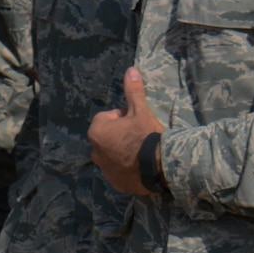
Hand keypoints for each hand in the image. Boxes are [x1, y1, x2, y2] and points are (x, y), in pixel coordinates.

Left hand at [88, 68, 164, 196]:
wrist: (159, 167)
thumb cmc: (147, 135)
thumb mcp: (141, 111)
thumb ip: (133, 91)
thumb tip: (131, 70)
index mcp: (97, 131)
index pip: (108, 118)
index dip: (123, 118)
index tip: (136, 122)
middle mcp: (94, 151)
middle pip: (108, 137)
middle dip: (120, 135)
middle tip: (140, 137)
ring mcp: (103, 169)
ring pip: (112, 154)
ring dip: (122, 152)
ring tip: (141, 152)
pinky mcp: (114, 182)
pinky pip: (118, 171)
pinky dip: (125, 168)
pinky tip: (140, 166)